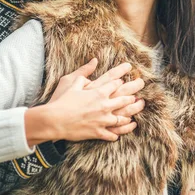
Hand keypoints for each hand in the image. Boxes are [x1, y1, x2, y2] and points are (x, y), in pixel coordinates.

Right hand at [25, 59, 143, 144]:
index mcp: (98, 92)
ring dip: (132, 113)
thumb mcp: (71, 81)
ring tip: (138, 109)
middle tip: (141, 86)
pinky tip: (123, 130)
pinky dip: (119, 132)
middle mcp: (104, 106)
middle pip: (125, 99)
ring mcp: (102, 120)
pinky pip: (113, 134)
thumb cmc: (61, 100)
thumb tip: (94, 61)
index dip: (122, 78)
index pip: (115, 83)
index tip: (129, 73)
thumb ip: (84, 71)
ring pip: (123, 118)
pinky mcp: (98, 132)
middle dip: (134, 92)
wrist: (54, 120)